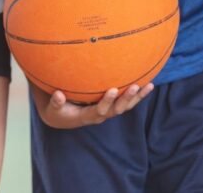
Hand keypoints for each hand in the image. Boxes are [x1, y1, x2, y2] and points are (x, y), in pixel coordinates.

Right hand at [31, 83, 152, 129]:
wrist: (64, 118)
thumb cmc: (58, 111)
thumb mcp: (53, 108)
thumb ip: (56, 102)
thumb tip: (59, 95)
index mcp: (88, 116)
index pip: (100, 110)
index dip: (107, 101)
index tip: (113, 89)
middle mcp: (101, 115)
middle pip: (117, 109)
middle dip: (126, 98)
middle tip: (135, 86)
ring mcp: (108, 111)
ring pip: (126, 106)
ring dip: (137, 97)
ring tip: (149, 85)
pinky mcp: (111, 107)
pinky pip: (127, 102)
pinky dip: (137, 95)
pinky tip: (148, 85)